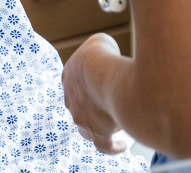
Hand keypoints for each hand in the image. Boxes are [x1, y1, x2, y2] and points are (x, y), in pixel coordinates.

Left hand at [62, 33, 129, 153]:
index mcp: (68, 76)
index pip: (72, 84)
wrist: (100, 74)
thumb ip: (101, 53)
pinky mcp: (96, 132)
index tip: (94, 87)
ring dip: (101, 127)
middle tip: (108, 105)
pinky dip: (112, 147)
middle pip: (80, 108)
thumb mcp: (99, 43)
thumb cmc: (100, 55)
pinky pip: (103, 145)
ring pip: (88, 129)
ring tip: (117, 126)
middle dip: (92, 107)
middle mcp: (71, 100)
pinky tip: (122, 145)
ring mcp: (82, 119)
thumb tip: (110, 57)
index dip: (84, 86)